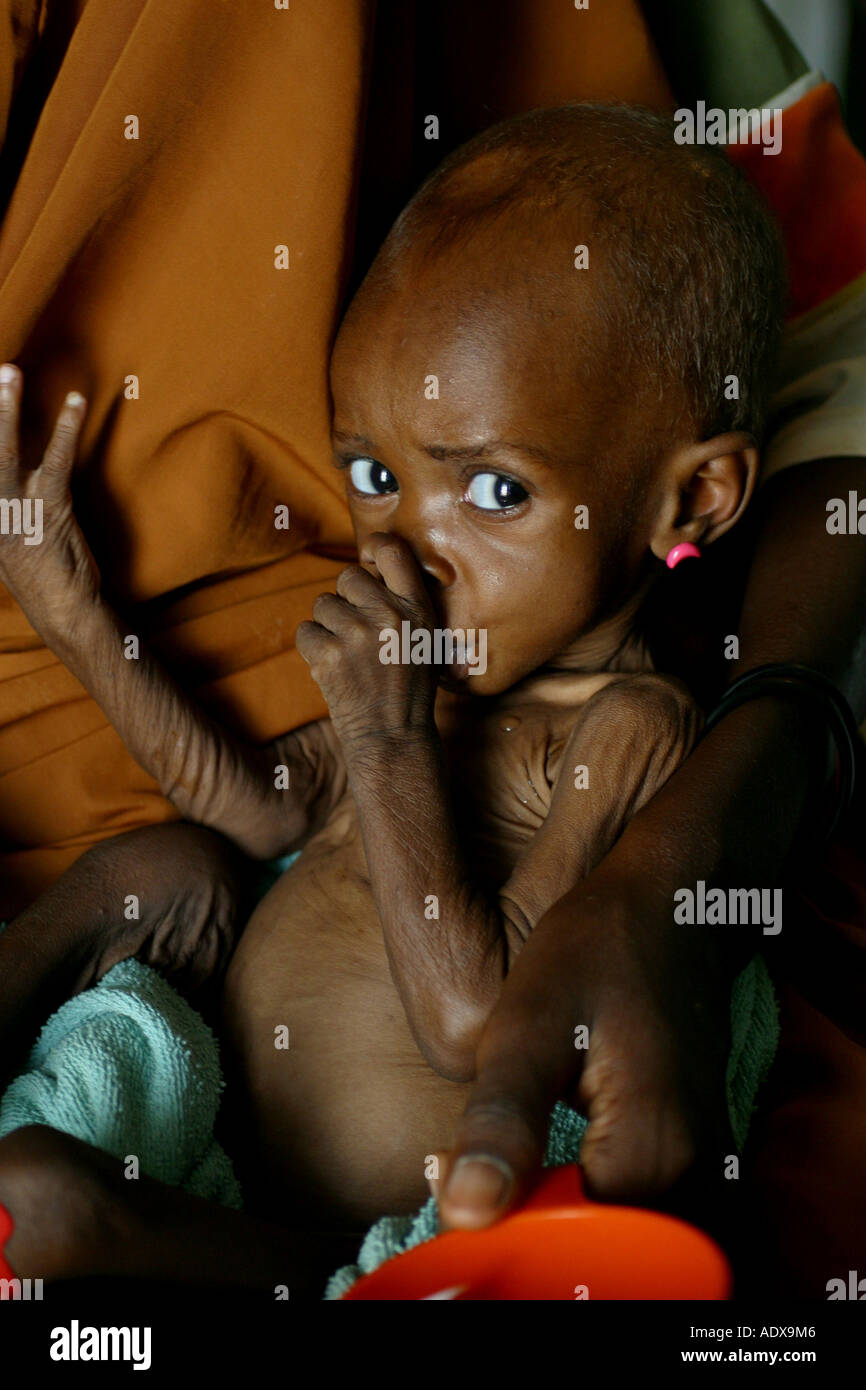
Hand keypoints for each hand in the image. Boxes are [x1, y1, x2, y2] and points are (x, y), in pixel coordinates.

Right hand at [0, 363, 99, 641]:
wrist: (64, 611)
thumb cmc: (39, 578)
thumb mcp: (6, 545)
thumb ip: (1, 513)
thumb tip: (5, 483)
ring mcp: (17, 509)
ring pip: (5, 451)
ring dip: (7, 410)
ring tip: (9, 373)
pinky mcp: (50, 509)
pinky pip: (57, 460)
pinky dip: (67, 429)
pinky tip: (75, 404)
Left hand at [296, 532, 438, 752]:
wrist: (392, 736)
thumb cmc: (408, 687)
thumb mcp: (425, 639)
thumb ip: (403, 603)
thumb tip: (367, 567)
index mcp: (418, 608)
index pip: (393, 551)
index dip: (373, 549)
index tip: (367, 559)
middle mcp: (388, 615)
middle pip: (348, 577)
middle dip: (347, 599)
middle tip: (359, 631)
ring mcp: (357, 634)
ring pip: (323, 605)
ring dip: (329, 627)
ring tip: (349, 655)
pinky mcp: (329, 655)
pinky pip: (305, 631)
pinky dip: (313, 648)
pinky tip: (334, 666)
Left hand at [433, 696, 816, 1228]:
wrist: (670, 897)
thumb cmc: (598, 946)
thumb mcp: (529, 1023)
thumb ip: (502, 1121)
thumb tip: (464, 1212)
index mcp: (650, 1152)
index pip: (571, 1247)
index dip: (512, 1225)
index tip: (471, 1174)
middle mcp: (690, 1172)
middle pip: (602, 1245)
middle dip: (535, 1219)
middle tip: (486, 1155)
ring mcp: (699, 1159)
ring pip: (619, 1224)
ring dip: (560, 1204)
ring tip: (517, 1140)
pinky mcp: (691, 1142)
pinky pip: (637, 1197)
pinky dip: (587, 1187)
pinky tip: (547, 1139)